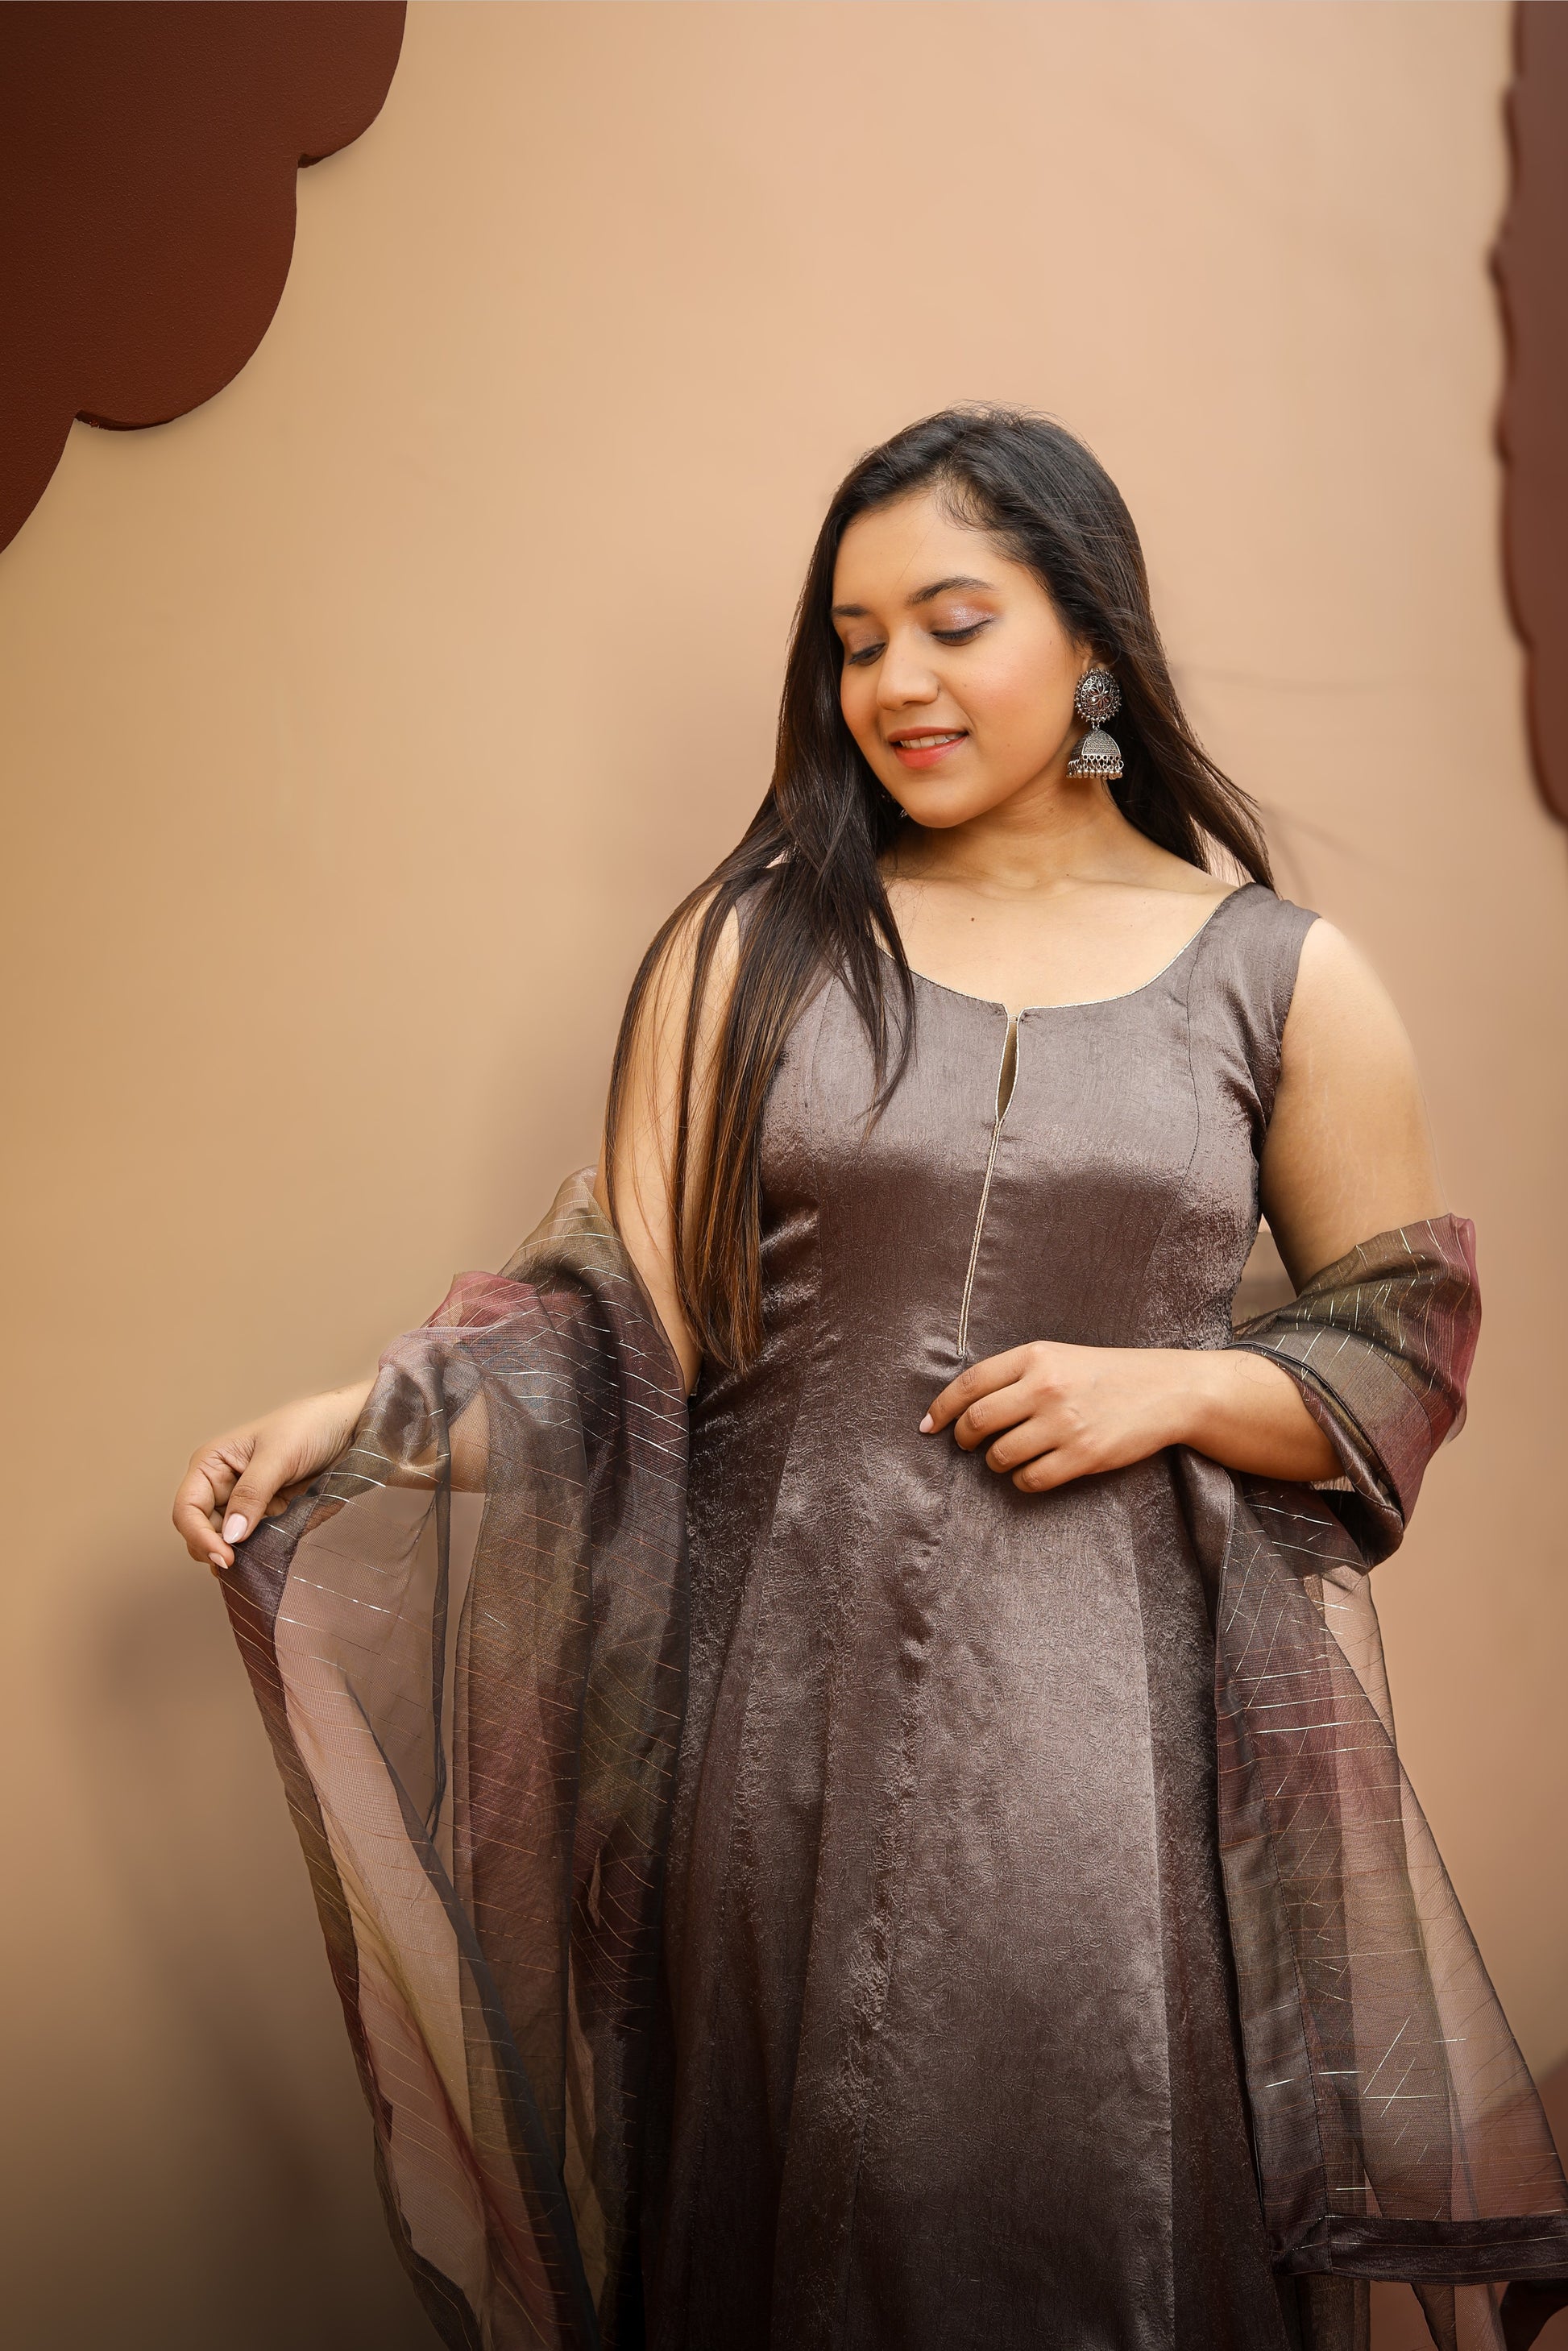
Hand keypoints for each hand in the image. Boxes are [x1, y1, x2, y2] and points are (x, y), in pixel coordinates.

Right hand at [173, 1378, 373, 1574]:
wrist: (351, 1427)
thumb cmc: (310, 1425)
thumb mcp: (279, 1454)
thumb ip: (253, 1493)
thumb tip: (230, 1536)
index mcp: (211, 1465)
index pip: (187, 1510)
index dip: (198, 1536)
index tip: (226, 1556)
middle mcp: (221, 1488)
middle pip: (200, 1533)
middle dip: (214, 1551)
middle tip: (240, 1566)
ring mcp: (245, 1506)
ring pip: (224, 1545)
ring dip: (235, 1559)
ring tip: (255, 1566)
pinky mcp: (269, 1519)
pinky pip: (253, 1547)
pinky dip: (255, 1559)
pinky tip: (266, 1563)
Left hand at [922, 1341, 1189, 1492]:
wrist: (1166, 1390)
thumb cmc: (1107, 1374)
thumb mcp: (1060, 1357)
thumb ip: (1016, 1374)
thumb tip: (966, 1406)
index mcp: (1036, 1356)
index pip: (970, 1383)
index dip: (942, 1408)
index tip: (929, 1425)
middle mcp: (1045, 1387)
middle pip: (978, 1421)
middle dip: (964, 1439)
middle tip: (968, 1445)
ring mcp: (1064, 1423)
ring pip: (1000, 1455)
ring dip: (995, 1462)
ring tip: (1008, 1456)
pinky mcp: (1083, 1455)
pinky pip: (1030, 1479)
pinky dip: (1023, 1480)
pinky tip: (1032, 1471)